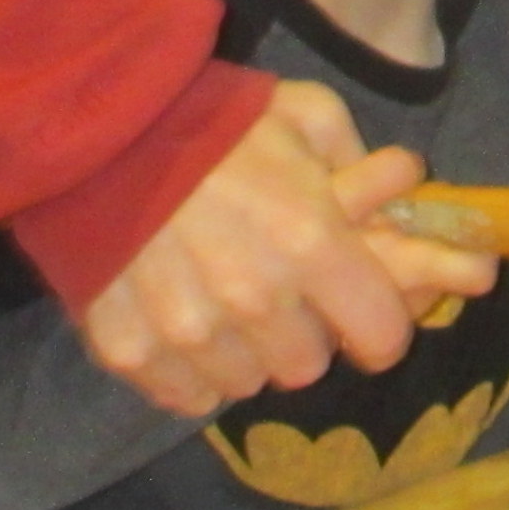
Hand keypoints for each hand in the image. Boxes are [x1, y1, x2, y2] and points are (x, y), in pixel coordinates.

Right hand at [79, 80, 496, 416]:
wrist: (101, 130)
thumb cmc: (216, 120)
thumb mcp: (309, 114)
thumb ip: (367, 166)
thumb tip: (407, 197)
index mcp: (310, 242)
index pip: (380, 338)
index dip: (378, 326)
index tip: (361, 311)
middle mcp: (254, 299)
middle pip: (308, 366)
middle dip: (306, 334)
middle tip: (284, 296)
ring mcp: (188, 332)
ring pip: (248, 383)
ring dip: (249, 353)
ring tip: (228, 304)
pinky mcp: (131, 352)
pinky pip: (188, 395)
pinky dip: (194, 370)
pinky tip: (186, 323)